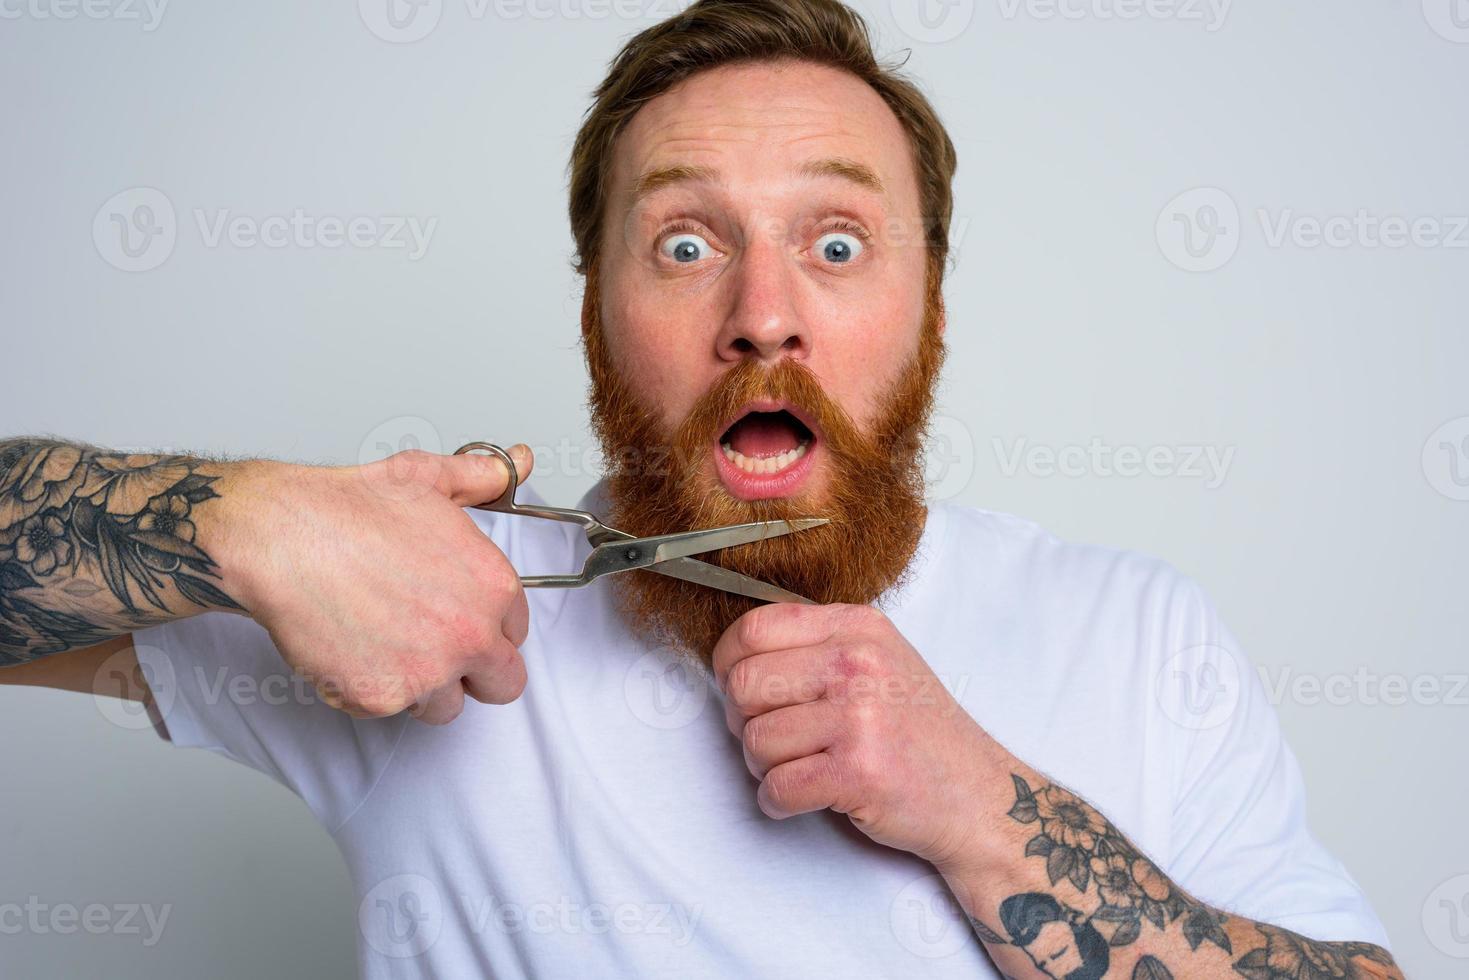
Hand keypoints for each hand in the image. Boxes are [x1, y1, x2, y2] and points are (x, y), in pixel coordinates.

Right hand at [213, 445, 534, 723]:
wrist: (280, 538)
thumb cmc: (347, 509)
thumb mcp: (428, 478)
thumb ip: (484, 478)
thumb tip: (521, 462)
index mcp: (493, 587)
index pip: (516, 631)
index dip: (487, 625)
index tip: (458, 616)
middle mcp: (470, 635)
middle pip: (502, 684)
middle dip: (475, 672)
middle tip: (435, 646)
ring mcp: (427, 673)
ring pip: (445, 706)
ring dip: (423, 686)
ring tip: (386, 641)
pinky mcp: (379, 698)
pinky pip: (389, 711)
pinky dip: (371, 688)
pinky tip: (352, 647)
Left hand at [713, 603, 1001, 869]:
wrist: (976, 795)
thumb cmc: (918, 732)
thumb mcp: (878, 660)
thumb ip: (817, 646)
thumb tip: (735, 659)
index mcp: (857, 627)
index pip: (754, 629)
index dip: (729, 664)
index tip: (738, 689)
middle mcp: (858, 663)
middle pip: (744, 684)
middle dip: (742, 721)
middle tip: (770, 739)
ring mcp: (859, 716)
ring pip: (755, 739)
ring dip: (764, 767)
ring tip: (800, 769)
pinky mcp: (858, 770)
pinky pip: (777, 787)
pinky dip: (778, 803)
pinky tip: (804, 797)